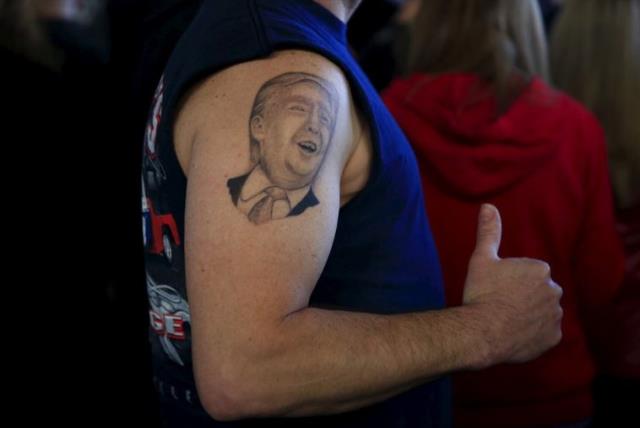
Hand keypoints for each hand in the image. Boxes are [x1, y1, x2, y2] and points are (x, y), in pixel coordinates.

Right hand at [462, 204, 562, 365]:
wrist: (482, 332)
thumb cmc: (481, 293)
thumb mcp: (481, 259)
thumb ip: (489, 232)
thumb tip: (488, 206)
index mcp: (540, 269)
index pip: (527, 273)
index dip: (509, 281)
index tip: (495, 289)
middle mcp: (554, 290)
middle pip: (537, 291)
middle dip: (523, 297)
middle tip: (499, 304)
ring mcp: (556, 315)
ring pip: (543, 312)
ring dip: (530, 315)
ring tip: (506, 321)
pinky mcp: (554, 337)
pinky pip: (545, 333)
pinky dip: (533, 334)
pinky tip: (514, 334)